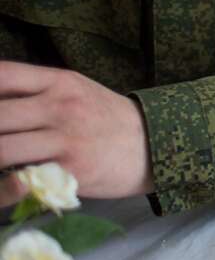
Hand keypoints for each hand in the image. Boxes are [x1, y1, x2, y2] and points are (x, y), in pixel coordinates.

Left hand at [0, 63, 151, 200]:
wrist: (153, 145)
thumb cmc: (107, 118)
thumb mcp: (76, 90)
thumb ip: (34, 90)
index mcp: (59, 82)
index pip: (3, 75)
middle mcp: (61, 106)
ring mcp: (66, 139)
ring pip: (2, 150)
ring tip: (0, 160)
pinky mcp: (71, 171)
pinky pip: (23, 179)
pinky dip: (8, 184)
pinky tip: (11, 181)